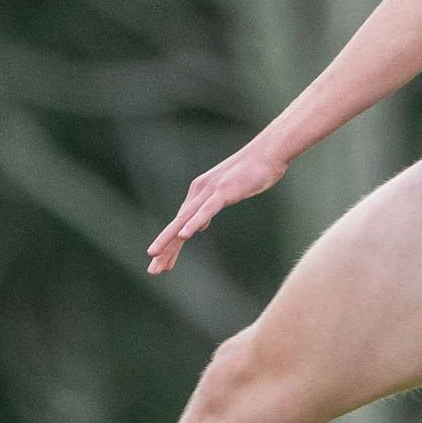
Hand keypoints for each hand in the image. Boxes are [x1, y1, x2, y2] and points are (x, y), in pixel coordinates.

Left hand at [147, 137, 288, 273]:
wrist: (268, 152)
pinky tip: (183, 236)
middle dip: (164, 248)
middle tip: (152, 270)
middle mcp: (199, 192)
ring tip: (154, 255)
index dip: (171, 246)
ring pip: (185, 219)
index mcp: (199, 193)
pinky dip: (193, 223)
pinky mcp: (223, 192)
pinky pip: (206, 211)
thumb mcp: (228, 195)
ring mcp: (210, 192)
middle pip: (177, 225)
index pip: (180, 224)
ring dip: (169, 239)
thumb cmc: (253, 173)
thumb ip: (210, 209)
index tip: (162, 264)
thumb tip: (200, 226)